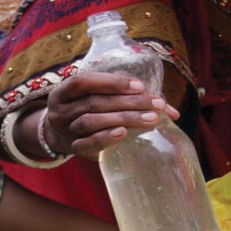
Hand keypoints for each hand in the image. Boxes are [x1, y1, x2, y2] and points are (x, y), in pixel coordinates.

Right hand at [44, 72, 179, 159]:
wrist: (64, 134)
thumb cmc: (91, 109)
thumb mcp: (101, 95)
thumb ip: (129, 94)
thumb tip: (170, 110)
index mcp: (64, 91)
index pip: (84, 81)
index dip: (112, 82)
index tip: (140, 86)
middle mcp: (60, 110)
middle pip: (94, 103)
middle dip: (128, 102)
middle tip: (156, 105)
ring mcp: (66, 131)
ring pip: (92, 122)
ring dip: (123, 118)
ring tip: (150, 119)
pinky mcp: (74, 149)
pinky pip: (88, 144)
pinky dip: (106, 138)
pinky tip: (123, 133)